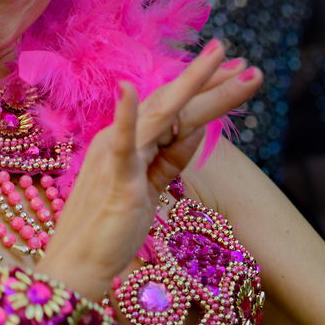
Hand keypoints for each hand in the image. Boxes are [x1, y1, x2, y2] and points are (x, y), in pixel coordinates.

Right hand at [40, 40, 261, 300]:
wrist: (78, 267)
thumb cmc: (111, 231)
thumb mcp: (150, 187)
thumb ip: (170, 158)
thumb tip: (197, 130)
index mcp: (130, 141)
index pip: (173, 106)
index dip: (206, 87)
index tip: (236, 70)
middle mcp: (121, 138)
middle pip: (174, 101)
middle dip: (211, 79)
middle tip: (245, 60)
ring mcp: (117, 154)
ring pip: (163, 111)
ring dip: (194, 83)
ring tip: (219, 56)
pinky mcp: (117, 177)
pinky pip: (122, 143)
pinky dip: (124, 115)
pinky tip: (126, 89)